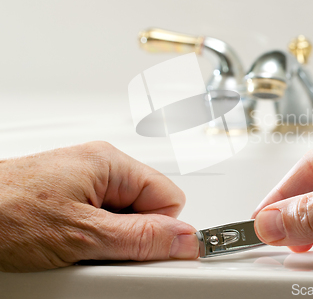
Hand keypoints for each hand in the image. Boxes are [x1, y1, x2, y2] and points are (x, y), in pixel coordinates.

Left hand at [0, 141, 198, 271]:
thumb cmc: (3, 212)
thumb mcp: (81, 236)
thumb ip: (141, 239)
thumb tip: (187, 239)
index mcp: (111, 163)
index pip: (168, 199)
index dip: (160, 231)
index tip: (141, 253)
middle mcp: (100, 168)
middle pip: (146, 210)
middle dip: (129, 238)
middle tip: (96, 254)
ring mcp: (82, 184)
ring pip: (123, 221)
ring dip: (107, 244)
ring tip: (72, 252)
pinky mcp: (68, 200)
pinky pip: (98, 225)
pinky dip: (88, 243)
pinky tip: (64, 250)